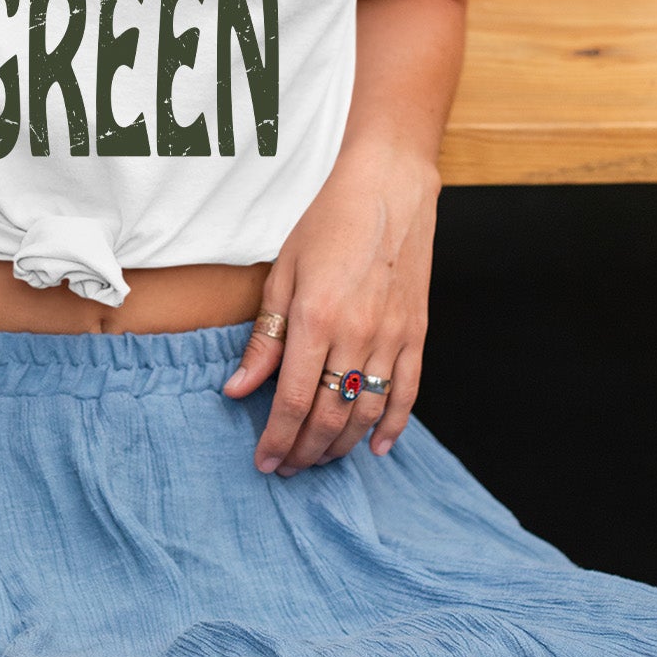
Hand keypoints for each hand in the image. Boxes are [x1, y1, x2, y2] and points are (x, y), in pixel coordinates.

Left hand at [223, 142, 437, 474]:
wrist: (389, 189)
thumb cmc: (328, 224)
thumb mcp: (282, 274)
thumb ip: (265, 338)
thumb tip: (238, 389)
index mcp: (316, 319)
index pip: (291, 401)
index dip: (276, 439)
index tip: (264, 462)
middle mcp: (357, 334)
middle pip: (329, 416)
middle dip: (304, 450)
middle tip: (287, 467)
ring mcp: (393, 336)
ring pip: (367, 412)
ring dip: (342, 445)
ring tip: (319, 458)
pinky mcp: (417, 333)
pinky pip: (408, 393)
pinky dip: (394, 426)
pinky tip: (377, 448)